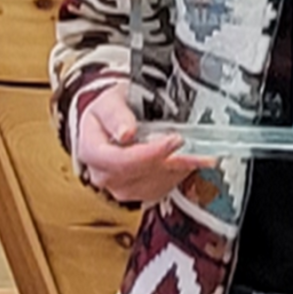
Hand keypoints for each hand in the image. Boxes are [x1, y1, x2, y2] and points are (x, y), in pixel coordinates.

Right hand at [76, 83, 204, 206]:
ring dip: (180, 168)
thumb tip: (125, 132)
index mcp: (91, 151)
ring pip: (154, 183)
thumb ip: (116, 115)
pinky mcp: (139, 192)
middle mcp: (103, 175)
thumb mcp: (110, 101)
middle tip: (195, 147)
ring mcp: (121, 187)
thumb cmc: (111, 111)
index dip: (149, 153)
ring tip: (202, 153)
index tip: (173, 140)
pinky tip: (191, 159)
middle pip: (139, 174)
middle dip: (170, 159)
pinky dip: (180, 173)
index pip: (119, 160)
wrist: (113, 121)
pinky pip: (163, 187)